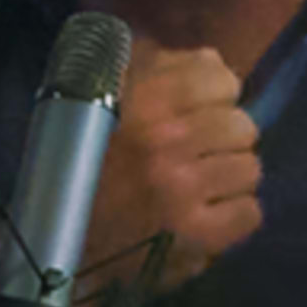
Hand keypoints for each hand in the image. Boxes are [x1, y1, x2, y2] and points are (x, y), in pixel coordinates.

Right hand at [80, 42, 262, 294]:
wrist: (57, 242)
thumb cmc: (84, 167)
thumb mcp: (105, 97)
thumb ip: (154, 67)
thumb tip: (211, 63)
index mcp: (141, 96)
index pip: (219, 76)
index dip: (215, 96)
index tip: (198, 113)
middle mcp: (164, 137)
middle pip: (241, 125)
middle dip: (222, 143)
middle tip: (195, 159)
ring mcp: (182, 187)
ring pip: (249, 169)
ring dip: (228, 181)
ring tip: (197, 191)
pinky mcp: (195, 233)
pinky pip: (249, 212)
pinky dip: (232, 218)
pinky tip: (203, 218)